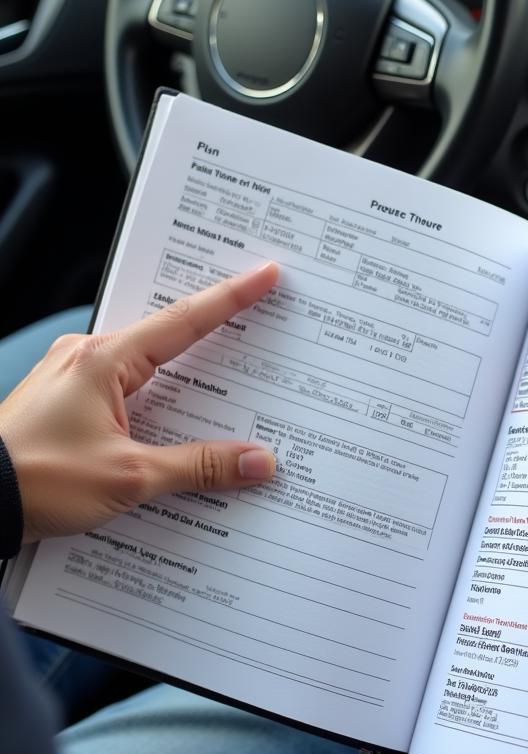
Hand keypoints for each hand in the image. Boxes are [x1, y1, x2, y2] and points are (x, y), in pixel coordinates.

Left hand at [0, 262, 280, 542]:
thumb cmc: (36, 478)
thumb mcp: (130, 476)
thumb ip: (200, 466)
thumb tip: (256, 461)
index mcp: (104, 361)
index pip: (185, 321)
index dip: (231, 298)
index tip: (265, 275)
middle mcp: (87, 359)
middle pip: (168, 339)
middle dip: (213, 330)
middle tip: (254, 316)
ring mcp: (73, 380)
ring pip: (147, 369)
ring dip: (185, 375)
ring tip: (225, 378)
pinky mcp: (66, 405)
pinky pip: (127, 394)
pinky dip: (158, 402)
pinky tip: (177, 423)